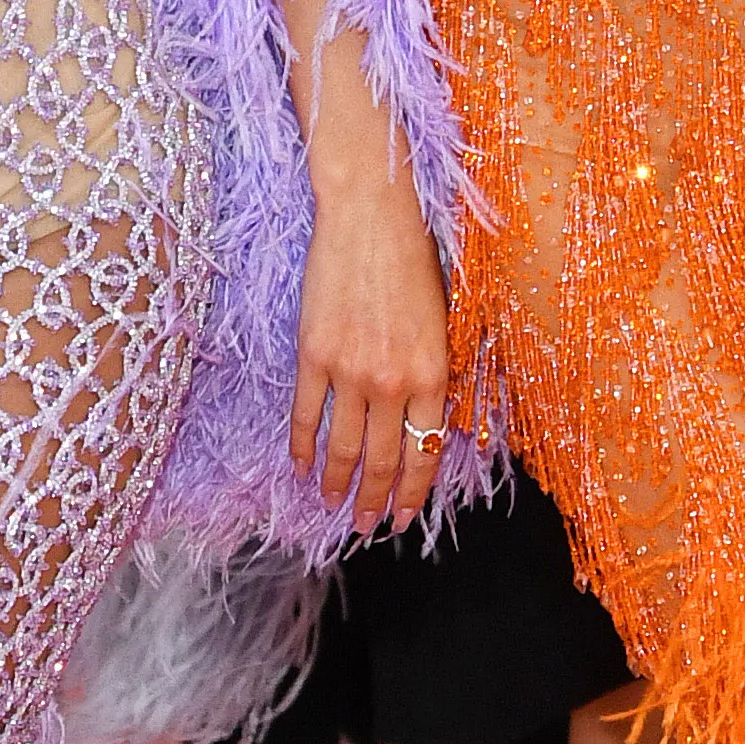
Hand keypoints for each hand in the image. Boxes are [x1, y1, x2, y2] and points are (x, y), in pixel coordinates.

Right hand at [292, 159, 454, 537]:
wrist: (369, 217)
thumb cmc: (414, 260)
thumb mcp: (444, 321)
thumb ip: (436, 374)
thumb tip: (430, 422)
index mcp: (432, 374)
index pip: (425, 452)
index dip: (414, 491)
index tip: (404, 516)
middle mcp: (392, 382)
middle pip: (385, 459)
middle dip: (377, 500)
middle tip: (368, 525)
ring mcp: (349, 371)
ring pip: (344, 445)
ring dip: (338, 482)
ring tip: (334, 504)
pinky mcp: (313, 355)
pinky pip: (306, 413)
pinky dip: (302, 444)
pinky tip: (300, 465)